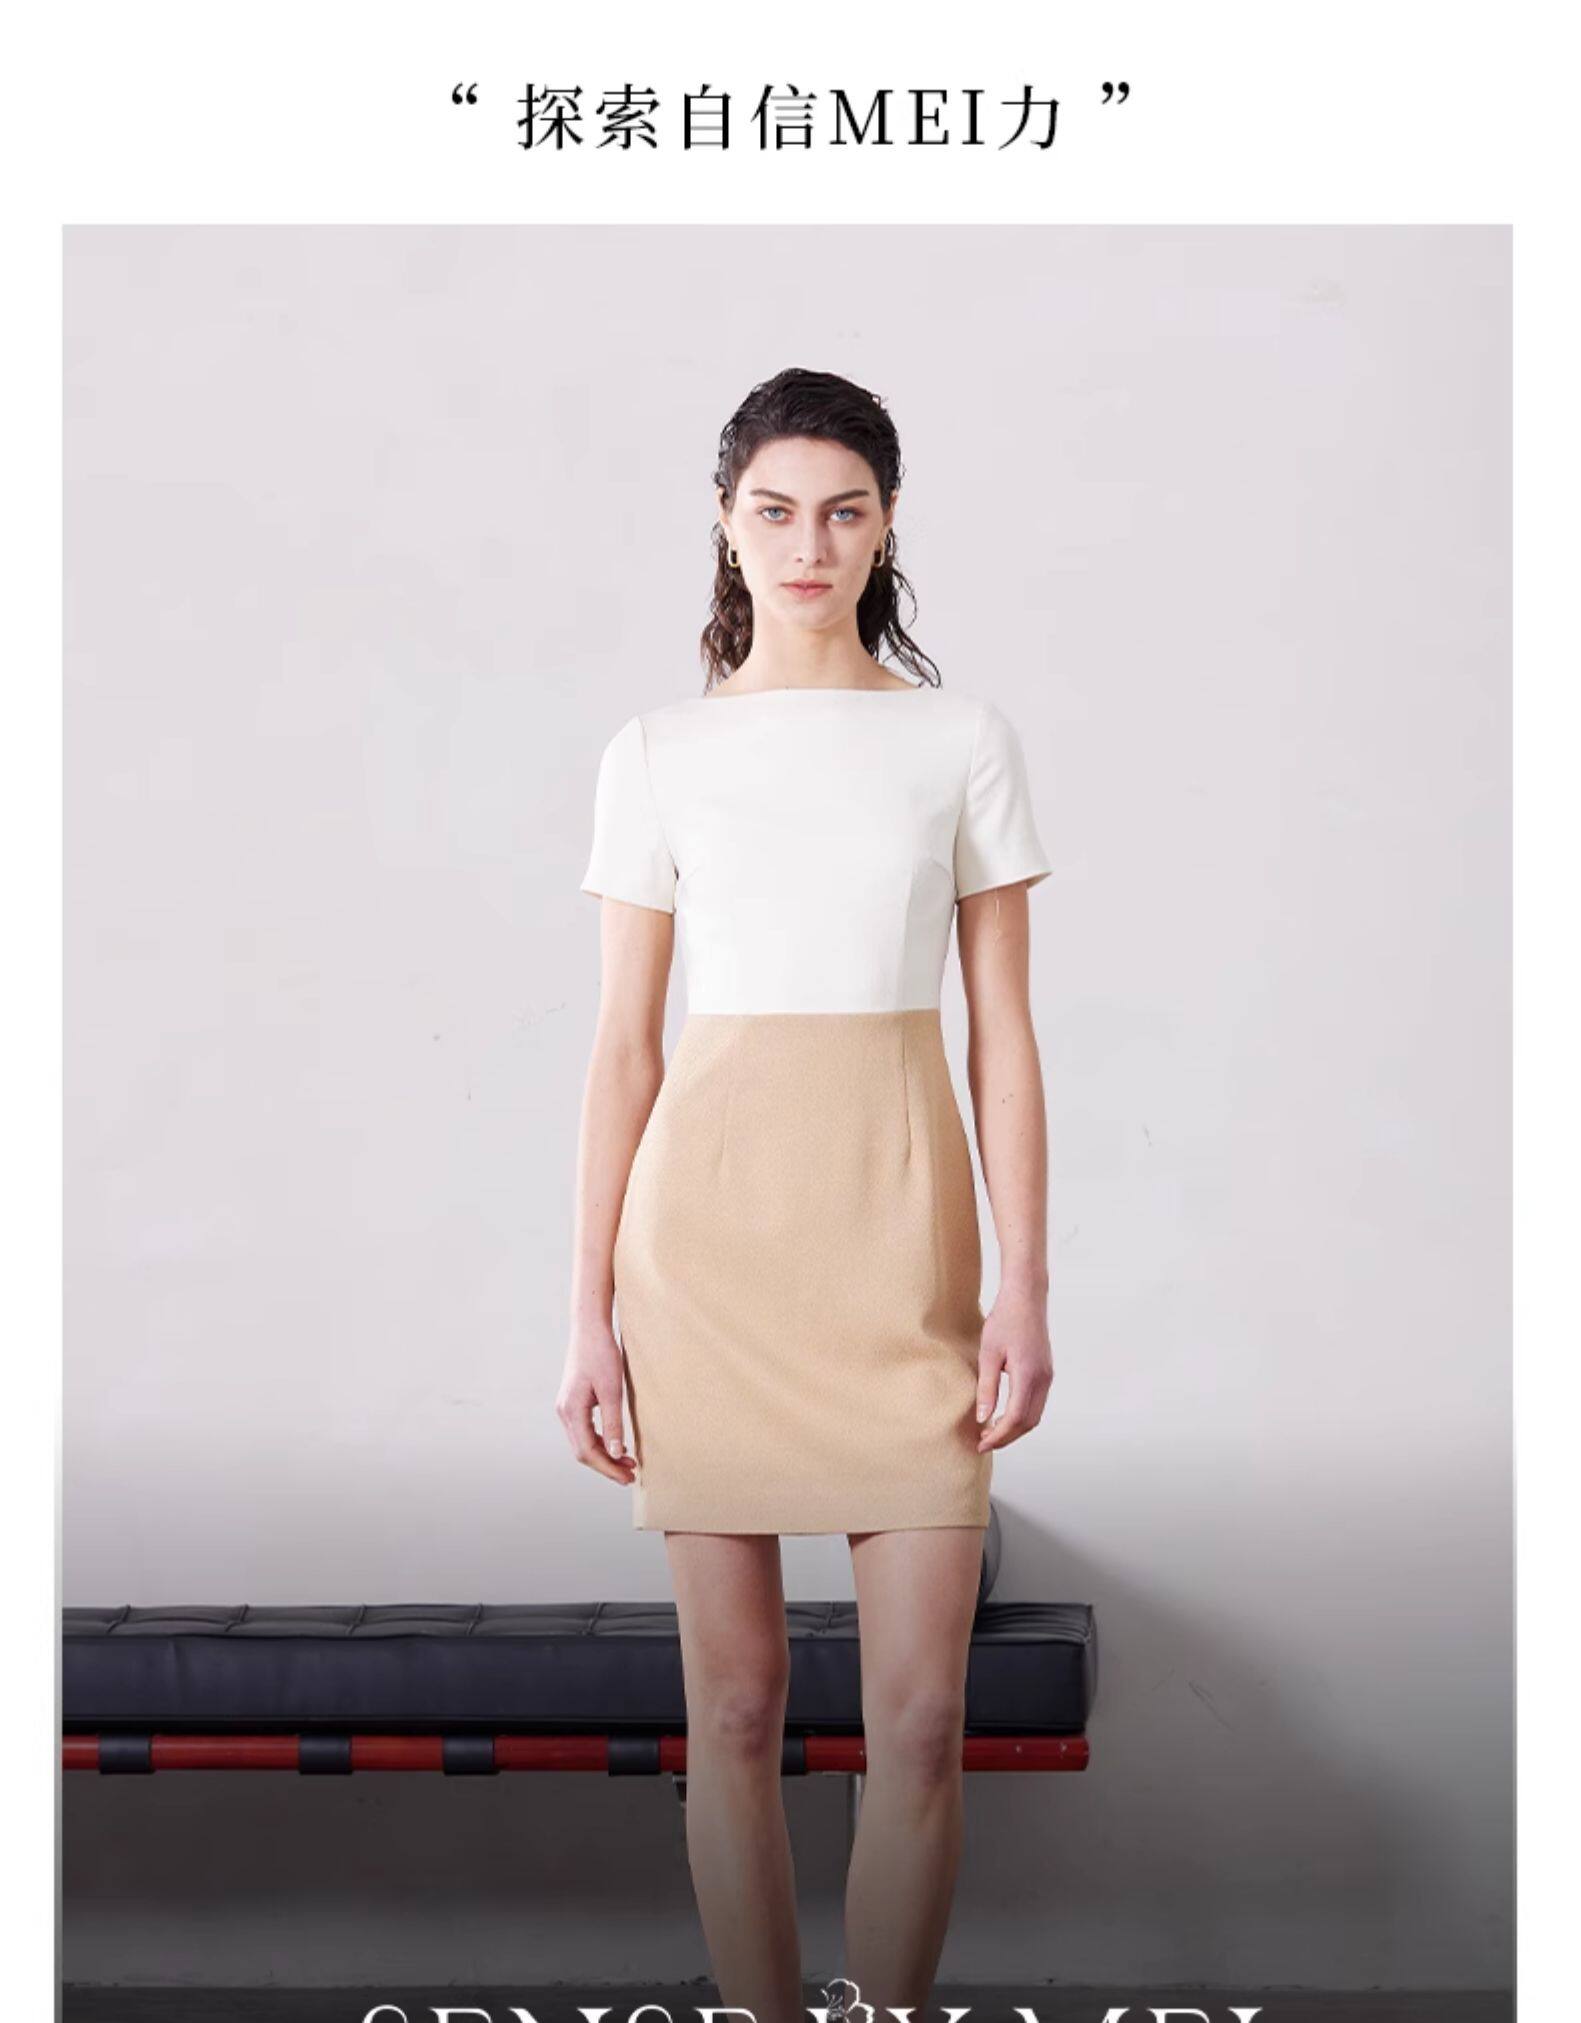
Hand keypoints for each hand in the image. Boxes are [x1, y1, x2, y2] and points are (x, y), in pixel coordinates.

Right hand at [556, 1321, 638, 1485]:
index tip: (627, 1477)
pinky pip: (585, 1431)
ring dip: (605, 1455)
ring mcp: (567, 1408)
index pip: (587, 1451)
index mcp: (571, 1410)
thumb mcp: (612, 1390)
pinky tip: (617, 1445)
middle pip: (583, 1451)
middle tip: (631, 1476)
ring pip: (583, 1443)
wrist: (589, 1329)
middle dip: (607, 1466)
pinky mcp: (573, 1403)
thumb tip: (617, 1453)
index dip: (607, 1468)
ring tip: (628, 1464)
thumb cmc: (601, 1354)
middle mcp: (564, 1412)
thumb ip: (613, 1423)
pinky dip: (601, 1442)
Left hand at [975, 1285, 1052, 1451]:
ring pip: (1035, 1415)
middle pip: (1028, 1422)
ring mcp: (1048, 1376)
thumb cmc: (1005, 1320)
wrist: (1026, 1297)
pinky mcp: (1046, 1372)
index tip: (981, 1443)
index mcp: (1028, 1375)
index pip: (1015, 1418)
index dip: (999, 1436)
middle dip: (1007, 1437)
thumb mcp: (988, 1353)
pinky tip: (1004, 1415)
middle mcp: (1043, 1379)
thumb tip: (982, 1418)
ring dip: (1015, 1428)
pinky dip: (1022, 1416)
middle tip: (984, 1442)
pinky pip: (1037, 1403)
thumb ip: (986, 1388)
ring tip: (991, 1431)